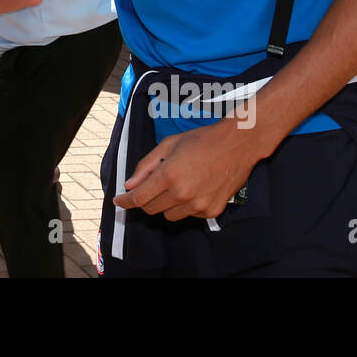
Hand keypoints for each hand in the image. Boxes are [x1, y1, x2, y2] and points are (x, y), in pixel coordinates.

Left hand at [112, 119, 259, 221]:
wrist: (237, 145)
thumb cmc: (202, 140)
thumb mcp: (168, 145)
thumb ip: (146, 166)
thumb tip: (130, 184)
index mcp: (168, 175)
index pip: (138, 198)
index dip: (125, 202)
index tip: (118, 202)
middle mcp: (182, 194)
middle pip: (151, 209)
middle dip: (145, 199)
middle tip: (150, 186)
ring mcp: (198, 205)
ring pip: (169, 215)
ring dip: (166, 204)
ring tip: (177, 184)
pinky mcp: (211, 211)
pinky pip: (188, 216)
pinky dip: (185, 206)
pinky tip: (194, 188)